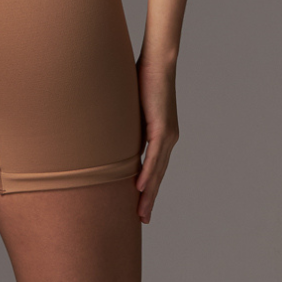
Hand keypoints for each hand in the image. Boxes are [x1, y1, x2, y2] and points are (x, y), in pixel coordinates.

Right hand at [135, 56, 179, 223]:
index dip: (149, 188)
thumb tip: (111, 136)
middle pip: (159, 176)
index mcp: (163, 135)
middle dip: (150, 199)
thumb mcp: (131, 109)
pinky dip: (147, 174)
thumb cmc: (143, 79)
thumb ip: (125, 125)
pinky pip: (154, 157)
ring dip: (148, 193)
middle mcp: (169, 138)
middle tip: (142, 219)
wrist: (159, 62)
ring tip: (141, 212)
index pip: (156, 168)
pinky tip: (140, 188)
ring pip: (158, 171)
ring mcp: (168, 135)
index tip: (141, 205)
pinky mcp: (163, 128)